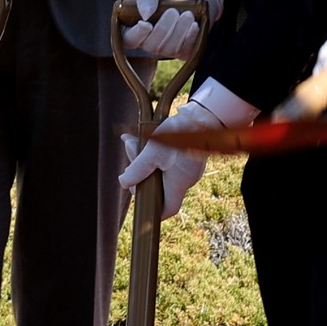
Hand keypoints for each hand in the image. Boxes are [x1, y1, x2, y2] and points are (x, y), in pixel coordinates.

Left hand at [116, 78, 251, 220]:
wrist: (202, 116)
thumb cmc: (179, 135)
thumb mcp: (153, 152)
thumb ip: (137, 169)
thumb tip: (124, 182)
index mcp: (178, 184)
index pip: (167, 209)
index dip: (153, 210)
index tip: (140, 196)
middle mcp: (186, 180)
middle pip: (158, 186)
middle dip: (140, 173)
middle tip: (130, 155)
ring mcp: (188, 168)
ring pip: (161, 170)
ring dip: (144, 159)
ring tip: (131, 142)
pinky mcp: (189, 157)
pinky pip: (168, 161)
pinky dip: (154, 153)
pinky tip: (142, 138)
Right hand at [121, 0, 225, 56]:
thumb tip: (145, 15)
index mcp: (135, 26)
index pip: (128, 40)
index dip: (137, 35)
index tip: (147, 23)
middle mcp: (149, 40)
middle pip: (150, 46)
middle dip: (163, 29)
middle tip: (173, 11)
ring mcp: (167, 48)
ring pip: (168, 50)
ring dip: (179, 31)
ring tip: (188, 14)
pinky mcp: (184, 51)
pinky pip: (185, 51)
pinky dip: (190, 37)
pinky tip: (194, 25)